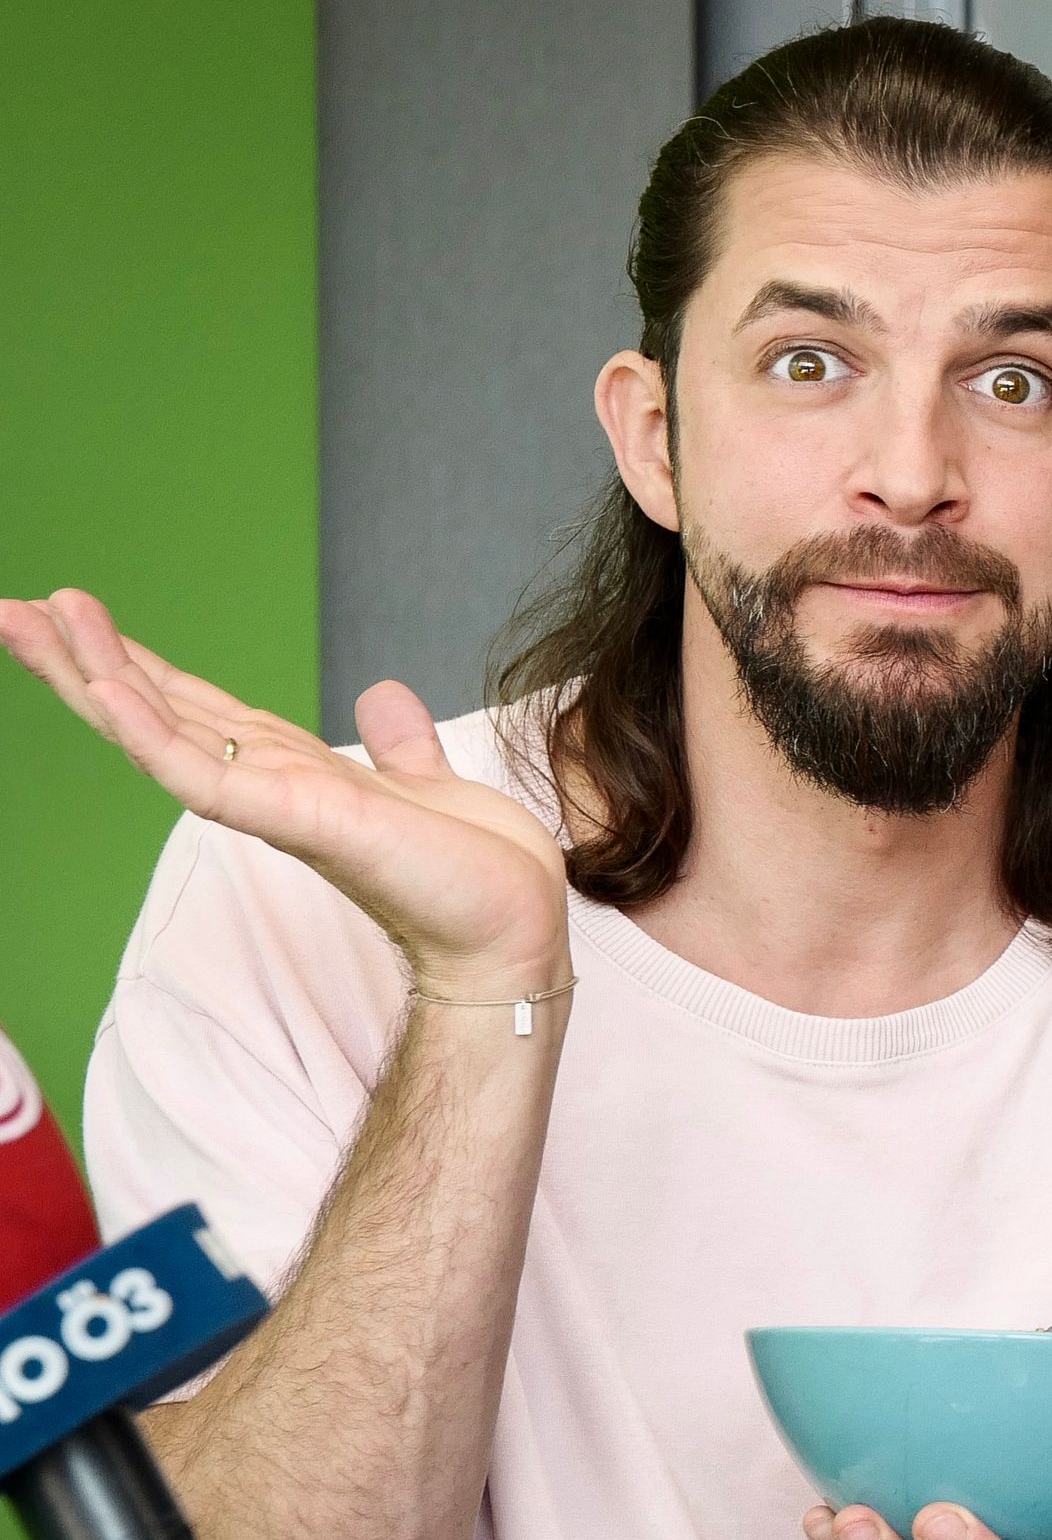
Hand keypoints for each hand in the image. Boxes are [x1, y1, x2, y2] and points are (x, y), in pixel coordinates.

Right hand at [1, 588, 566, 996]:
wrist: (512, 930)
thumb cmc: (468, 872)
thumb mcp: (425, 784)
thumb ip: (398, 745)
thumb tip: (383, 697)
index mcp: (287, 768)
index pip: (188, 704)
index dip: (128, 661)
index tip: (69, 611)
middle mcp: (265, 783)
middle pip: (151, 710)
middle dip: (78, 661)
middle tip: (10, 608)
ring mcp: (272, 803)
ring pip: (158, 732)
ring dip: (95, 676)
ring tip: (35, 619)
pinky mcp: (296, 820)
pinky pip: (204, 776)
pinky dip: (153, 735)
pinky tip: (105, 691)